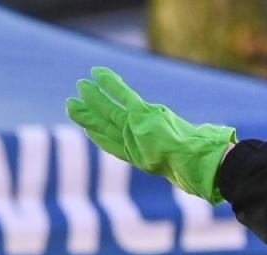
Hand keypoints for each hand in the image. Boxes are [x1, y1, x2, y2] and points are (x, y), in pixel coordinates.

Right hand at [65, 67, 235, 203]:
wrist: (196, 165)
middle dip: (87, 117)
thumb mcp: (186, 166)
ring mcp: (134, 130)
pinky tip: (96, 73)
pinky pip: (122, 95)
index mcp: (140, 158)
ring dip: (92, 99)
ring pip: (107, 112)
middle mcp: (132, 144)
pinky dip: (109, 83)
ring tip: (78, 90)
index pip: (113, 146)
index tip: (88, 130)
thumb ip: (180, 161)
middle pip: (105, 128)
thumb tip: (192, 161)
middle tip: (71, 106)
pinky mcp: (141, 116)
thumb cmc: (195, 168)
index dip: (99, 137)